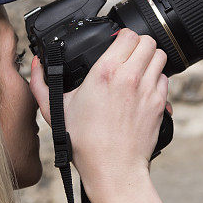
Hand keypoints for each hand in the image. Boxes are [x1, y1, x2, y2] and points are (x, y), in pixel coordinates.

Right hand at [29, 28, 168, 194]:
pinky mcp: (160, 104)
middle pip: (147, 40)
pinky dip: (157, 79)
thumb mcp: (55, 110)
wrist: (112, 169)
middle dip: (138, 44)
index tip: (115, 43)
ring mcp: (148, 90)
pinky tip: (144, 88)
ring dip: (150, 58)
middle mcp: (130, 77)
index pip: (127, 34)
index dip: (121, 35)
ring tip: (138, 68)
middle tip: (128, 54)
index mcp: (105, 72)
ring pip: (160, 56)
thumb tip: (37, 64)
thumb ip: (41, 84)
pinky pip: (165, 79)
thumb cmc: (84, 143)